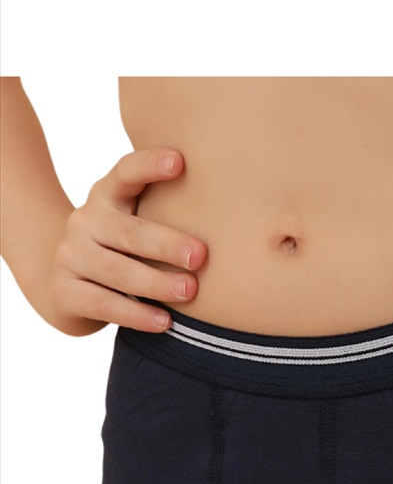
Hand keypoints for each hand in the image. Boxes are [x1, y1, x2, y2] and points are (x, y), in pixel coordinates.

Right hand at [39, 149, 206, 335]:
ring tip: (189, 292)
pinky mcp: (66, 292)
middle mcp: (85, 221)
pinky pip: (106, 304)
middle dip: (167, 244)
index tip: (180, 161)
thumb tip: (237, 221)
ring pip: (119, 272)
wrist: (64, 286)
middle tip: (200, 256)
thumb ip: (166, 214)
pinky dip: (138, 314)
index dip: (150, 165)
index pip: (125, 173)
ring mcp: (71, 257)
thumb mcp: (134, 225)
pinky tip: (165, 322)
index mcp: (106, 196)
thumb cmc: (120, 252)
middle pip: (129, 231)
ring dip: (157, 283)